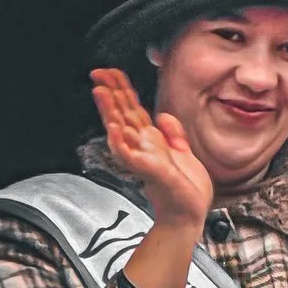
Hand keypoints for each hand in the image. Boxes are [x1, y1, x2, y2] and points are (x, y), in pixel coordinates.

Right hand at [92, 67, 213, 239]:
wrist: (190, 215)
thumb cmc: (186, 190)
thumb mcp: (184, 153)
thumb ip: (172, 134)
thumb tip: (162, 115)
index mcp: (151, 140)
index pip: (132, 108)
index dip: (122, 89)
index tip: (110, 72)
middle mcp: (142, 146)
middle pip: (122, 113)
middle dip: (111, 92)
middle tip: (97, 73)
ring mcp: (142, 158)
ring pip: (120, 129)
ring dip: (109, 111)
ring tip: (100, 92)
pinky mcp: (147, 171)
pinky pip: (129, 154)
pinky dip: (120, 140)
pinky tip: (114, 127)